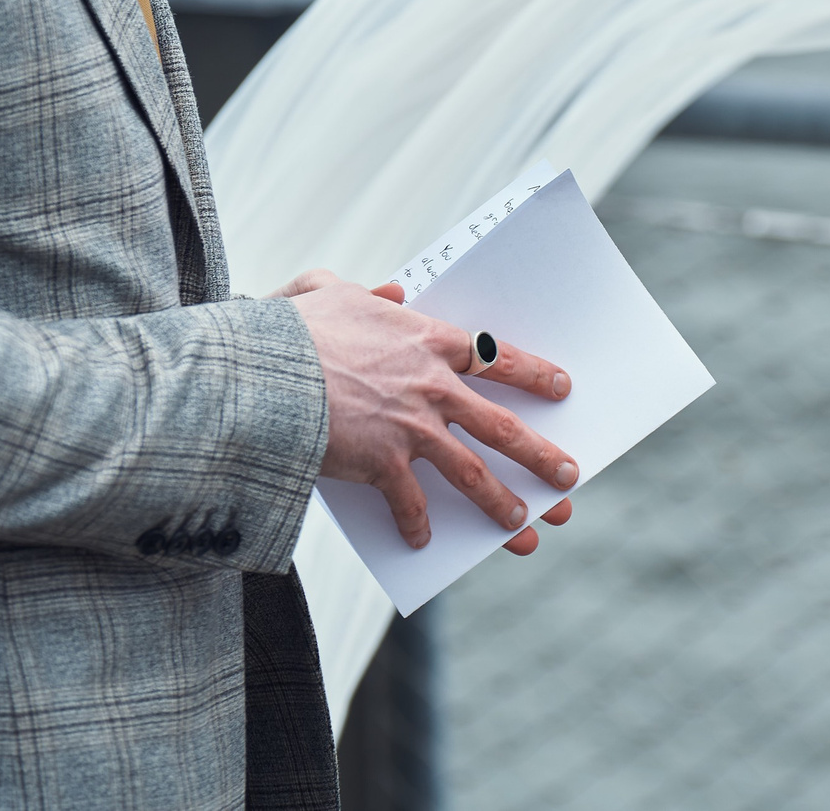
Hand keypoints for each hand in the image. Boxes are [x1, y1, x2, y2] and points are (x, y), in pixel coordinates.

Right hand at [275, 269, 578, 551]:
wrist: (261, 374)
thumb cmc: (286, 330)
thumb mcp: (325, 290)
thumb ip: (363, 289)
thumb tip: (392, 286)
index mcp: (427, 340)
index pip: (498, 358)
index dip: (535, 374)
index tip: (563, 388)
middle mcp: (432, 386)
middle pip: (502, 425)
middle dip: (541, 455)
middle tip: (569, 477)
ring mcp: (412, 428)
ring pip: (473, 473)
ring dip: (501, 504)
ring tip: (524, 526)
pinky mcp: (383, 465)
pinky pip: (410, 502)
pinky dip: (416, 524)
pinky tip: (422, 542)